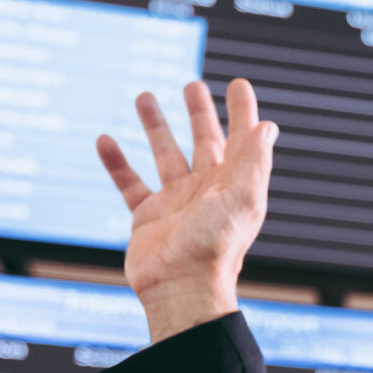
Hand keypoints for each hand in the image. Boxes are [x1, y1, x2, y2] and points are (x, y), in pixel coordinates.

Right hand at [95, 78, 277, 340]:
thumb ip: (252, 161)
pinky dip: (116, 162)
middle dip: (199, 114)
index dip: (242, 113)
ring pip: (165, 155)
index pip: (241, 141)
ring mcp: (176, 203)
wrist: (181, 288)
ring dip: (156, 127)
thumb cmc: (215, 246)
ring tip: (143, 96)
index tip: (239, 84)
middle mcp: (207, 192)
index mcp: (234, 186)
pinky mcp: (147, 217)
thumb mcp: (241, 198)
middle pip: (204, 143)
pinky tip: (105, 139)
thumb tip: (267, 127)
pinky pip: (129, 183)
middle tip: (192, 85)